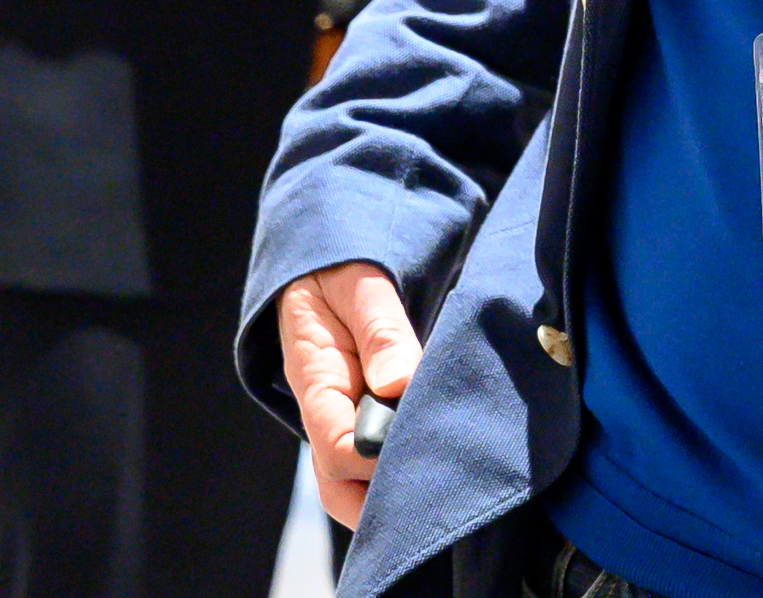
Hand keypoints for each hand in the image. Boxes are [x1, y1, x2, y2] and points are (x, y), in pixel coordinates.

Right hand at [279, 260, 418, 529]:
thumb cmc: (341, 271)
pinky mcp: (362, 414)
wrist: (324, 263)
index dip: (377, 458)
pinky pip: (373, 456)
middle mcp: (324, 411)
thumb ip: (380, 331)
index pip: (337, 447)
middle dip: (382, 500)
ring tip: (446, 483)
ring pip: (355, 481)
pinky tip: (441, 461)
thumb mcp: (360, 286)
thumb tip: (398, 383)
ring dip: (391, 490)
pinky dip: (401, 466)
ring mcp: (340, 417)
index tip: (422, 445)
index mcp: (316, 379)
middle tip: (441, 488)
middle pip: (339, 484)